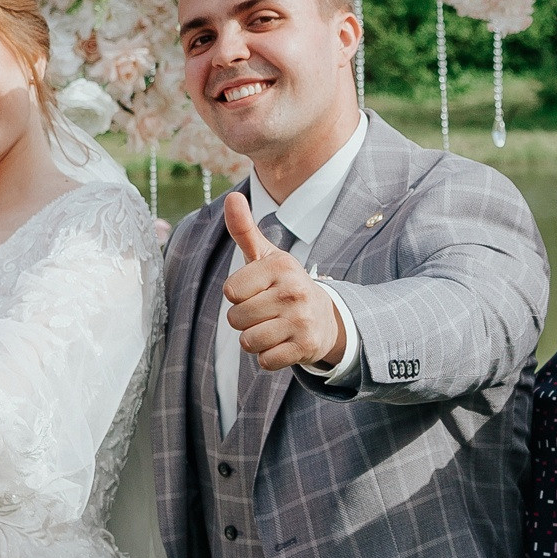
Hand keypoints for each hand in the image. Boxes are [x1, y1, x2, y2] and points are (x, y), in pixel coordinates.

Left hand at [222, 193, 346, 371]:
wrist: (325, 317)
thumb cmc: (284, 285)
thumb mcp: (266, 257)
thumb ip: (244, 230)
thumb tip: (232, 197)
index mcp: (280, 266)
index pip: (230, 291)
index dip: (239, 295)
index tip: (258, 290)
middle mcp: (293, 291)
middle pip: (236, 318)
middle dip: (245, 319)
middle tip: (266, 311)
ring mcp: (302, 321)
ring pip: (248, 341)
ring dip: (255, 339)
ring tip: (273, 327)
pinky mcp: (306, 347)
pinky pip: (264, 360)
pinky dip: (269, 356)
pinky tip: (283, 342)